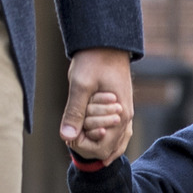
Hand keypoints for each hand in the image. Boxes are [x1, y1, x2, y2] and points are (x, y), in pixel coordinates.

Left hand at [60, 48, 133, 164]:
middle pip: (110, 149)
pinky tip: (94, 136)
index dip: (83, 145)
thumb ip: (74, 112)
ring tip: (82, 137)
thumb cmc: (94, 61)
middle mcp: (126, 118)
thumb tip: (66, 137)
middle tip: (74, 130)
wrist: (107, 43)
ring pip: (117, 143)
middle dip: (90, 144)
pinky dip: (106, 138)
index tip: (71, 132)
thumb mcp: (80, 85)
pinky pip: (119, 132)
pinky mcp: (122, 108)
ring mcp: (126, 113)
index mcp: (120, 116)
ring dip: (98, 142)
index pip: (103, 148)